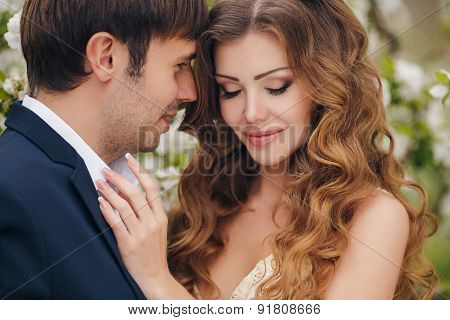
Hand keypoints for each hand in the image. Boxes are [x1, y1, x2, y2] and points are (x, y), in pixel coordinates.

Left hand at [96, 153, 169, 298]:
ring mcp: (141, 233)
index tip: (130, 158)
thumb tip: (131, 192)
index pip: (152, 188)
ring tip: (99, 182)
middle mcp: (153, 222)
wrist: (154, 277)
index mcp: (161, 217)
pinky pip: (116, 222)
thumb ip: (148, 212)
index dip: (140, 171)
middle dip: (119, 179)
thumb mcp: (158, 230)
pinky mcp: (128, 243)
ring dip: (109, 192)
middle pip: (135, 194)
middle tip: (105, 170)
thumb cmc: (153, 252)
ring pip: (124, 206)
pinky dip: (107, 209)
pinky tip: (100, 201)